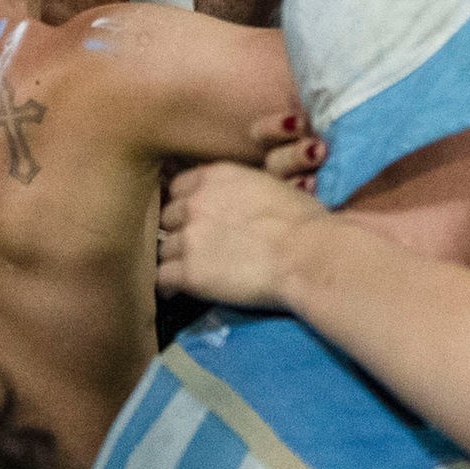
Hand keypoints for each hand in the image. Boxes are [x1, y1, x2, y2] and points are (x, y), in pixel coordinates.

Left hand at [157, 160, 332, 303]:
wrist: (306, 254)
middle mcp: (195, 203)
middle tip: (195, 247)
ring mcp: (189, 238)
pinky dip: (168, 286)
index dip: (187, 205)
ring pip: (164, 249)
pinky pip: (162, 279)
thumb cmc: (303, 221)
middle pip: (169, 218)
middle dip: (180, 231)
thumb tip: (241, 205)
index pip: (179, 188)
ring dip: (175, 259)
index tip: (195, 219)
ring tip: (188, 272)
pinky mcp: (189, 273)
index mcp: (215, 177)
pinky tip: (175, 292)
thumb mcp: (269, 187)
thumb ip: (241, 192)